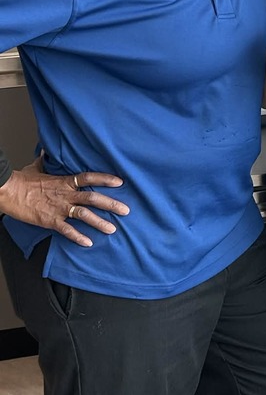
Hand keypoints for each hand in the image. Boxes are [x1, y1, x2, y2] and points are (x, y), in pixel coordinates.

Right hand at [0, 156, 129, 246]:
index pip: (90, 177)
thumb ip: (44, 162)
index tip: (121, 182)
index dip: (106, 179)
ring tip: (113, 229)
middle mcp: (66, 194)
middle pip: (93, 198)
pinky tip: (88, 243)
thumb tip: (44, 151)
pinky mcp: (50, 221)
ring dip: (100, 222)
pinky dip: (78, 237)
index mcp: (64, 181)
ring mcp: (59, 208)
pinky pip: (67, 230)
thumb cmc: (21, 180)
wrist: (7, 191)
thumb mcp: (35, 168)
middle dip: (111, 204)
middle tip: (126, 210)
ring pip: (84, 215)